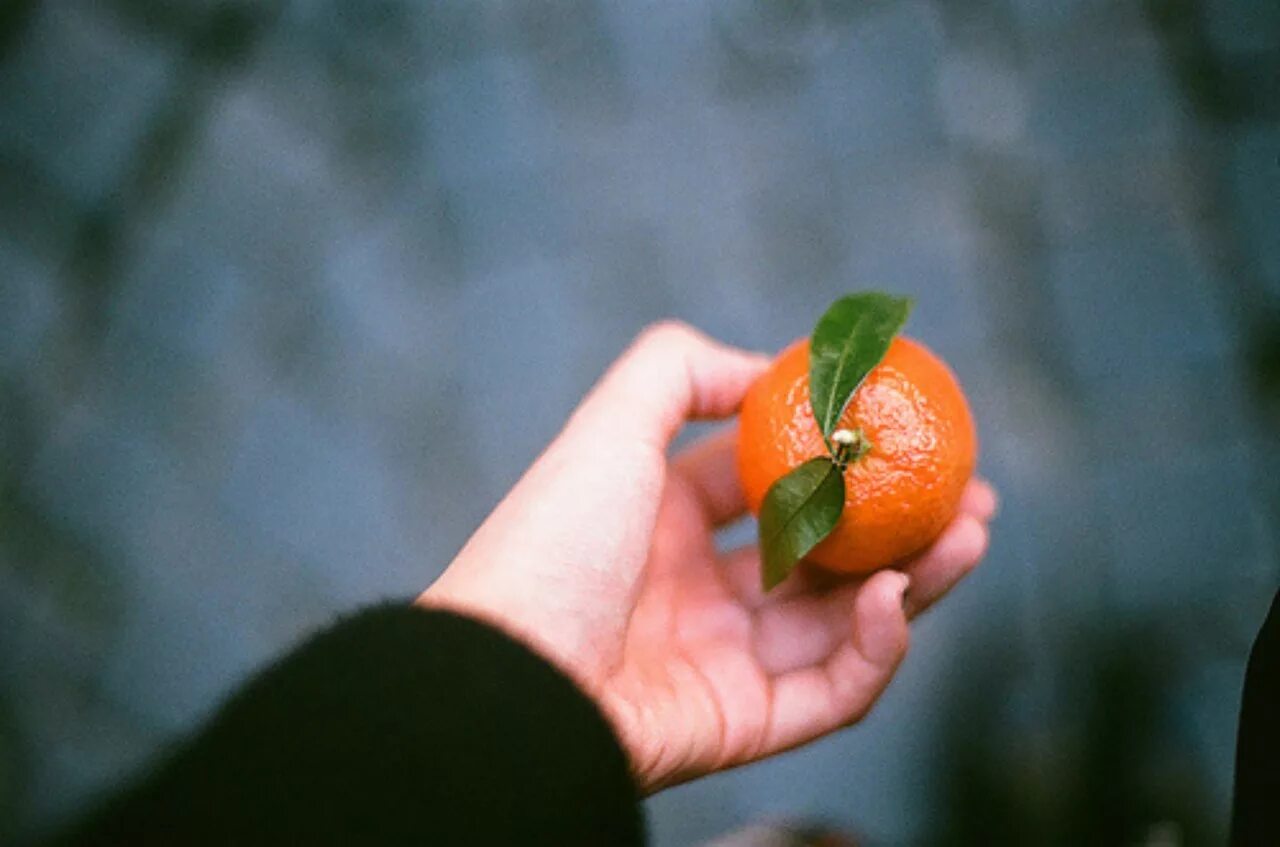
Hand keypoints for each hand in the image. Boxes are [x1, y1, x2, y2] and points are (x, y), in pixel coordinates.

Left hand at [419, 322, 994, 792]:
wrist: (502, 679)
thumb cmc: (549, 546)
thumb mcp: (608, 429)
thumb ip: (679, 372)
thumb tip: (762, 366)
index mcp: (664, 524)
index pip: (770, 488)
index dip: (838, 462)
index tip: (902, 434)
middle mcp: (698, 591)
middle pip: (825, 559)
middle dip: (902, 527)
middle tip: (970, 496)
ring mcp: (723, 660)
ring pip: (845, 623)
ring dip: (916, 580)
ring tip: (971, 533)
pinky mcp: (742, 725)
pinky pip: (833, 691)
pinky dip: (877, 648)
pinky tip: (896, 595)